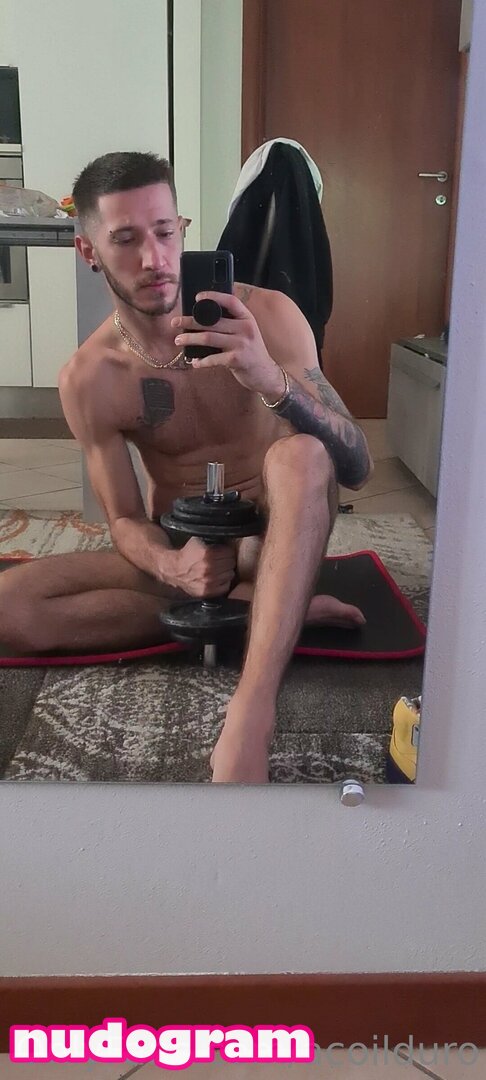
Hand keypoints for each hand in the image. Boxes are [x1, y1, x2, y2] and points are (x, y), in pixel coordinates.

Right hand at [165, 537, 235, 597]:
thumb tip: (227, 536)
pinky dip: (223, 582)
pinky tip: (218, 578)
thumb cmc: (187, 555)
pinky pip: (225, 586)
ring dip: (226, 571)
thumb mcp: (198, 540)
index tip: (224, 552)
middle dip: (227, 560)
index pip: (229, 552)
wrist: (174, 570)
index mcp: (206, 554)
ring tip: (220, 568)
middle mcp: (207, 568)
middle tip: (222, 560)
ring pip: (230, 574)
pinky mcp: (207, 591)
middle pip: (231, 563)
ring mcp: (207, 582)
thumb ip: (212, 539)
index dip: (227, 551)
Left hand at [171, 291, 285, 400]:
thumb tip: (204, 319)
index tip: (197, 297)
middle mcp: (245, 328)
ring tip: (178, 340)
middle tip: (175, 322)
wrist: (266, 374)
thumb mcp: (247, 333)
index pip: (231, 301)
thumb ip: (232, 324)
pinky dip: (201, 361)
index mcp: (247, 319)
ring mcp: (241, 344)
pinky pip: (213, 358)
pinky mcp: (236, 360)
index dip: (214, 296)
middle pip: (212, 321)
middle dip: (190, 321)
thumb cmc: (251, 352)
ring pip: (208, 338)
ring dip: (190, 339)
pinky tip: (195, 362)